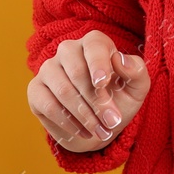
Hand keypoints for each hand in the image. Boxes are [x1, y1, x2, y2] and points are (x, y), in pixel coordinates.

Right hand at [26, 30, 150, 152]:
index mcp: (94, 42)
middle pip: (78, 72)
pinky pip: (48, 105)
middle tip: (112, 121)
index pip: (94, 46)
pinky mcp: (35, 89)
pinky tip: (84, 131)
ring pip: (63, 91)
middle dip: (97, 101)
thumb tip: (120, 59)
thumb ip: (136, 70)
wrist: (99, 123)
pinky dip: (68, 122)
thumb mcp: (137, 87)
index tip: (103, 83)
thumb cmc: (120, 97)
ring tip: (101, 131)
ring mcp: (48, 68)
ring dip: (84, 115)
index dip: (98, 64)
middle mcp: (68, 50)